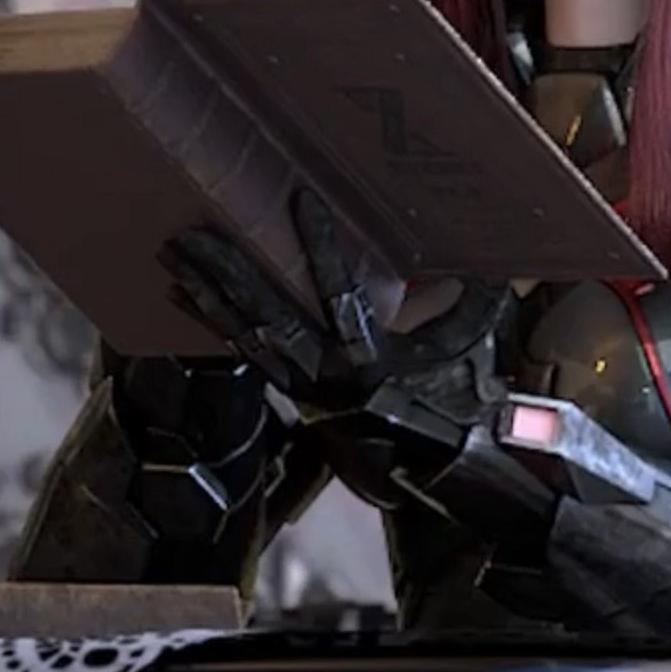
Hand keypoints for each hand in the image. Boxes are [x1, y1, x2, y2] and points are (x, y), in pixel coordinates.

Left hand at [158, 193, 510, 398]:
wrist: (431, 471)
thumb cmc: (454, 405)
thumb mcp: (468, 349)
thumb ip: (474, 301)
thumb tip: (498, 256)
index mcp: (371, 362)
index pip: (340, 295)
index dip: (321, 246)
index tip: (301, 200)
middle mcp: (324, 374)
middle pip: (266, 314)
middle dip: (229, 273)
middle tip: (192, 233)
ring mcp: (300, 384)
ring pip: (244, 332)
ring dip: (207, 291)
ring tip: (172, 252)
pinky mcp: (288, 389)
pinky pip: (241, 349)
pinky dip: (210, 318)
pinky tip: (179, 291)